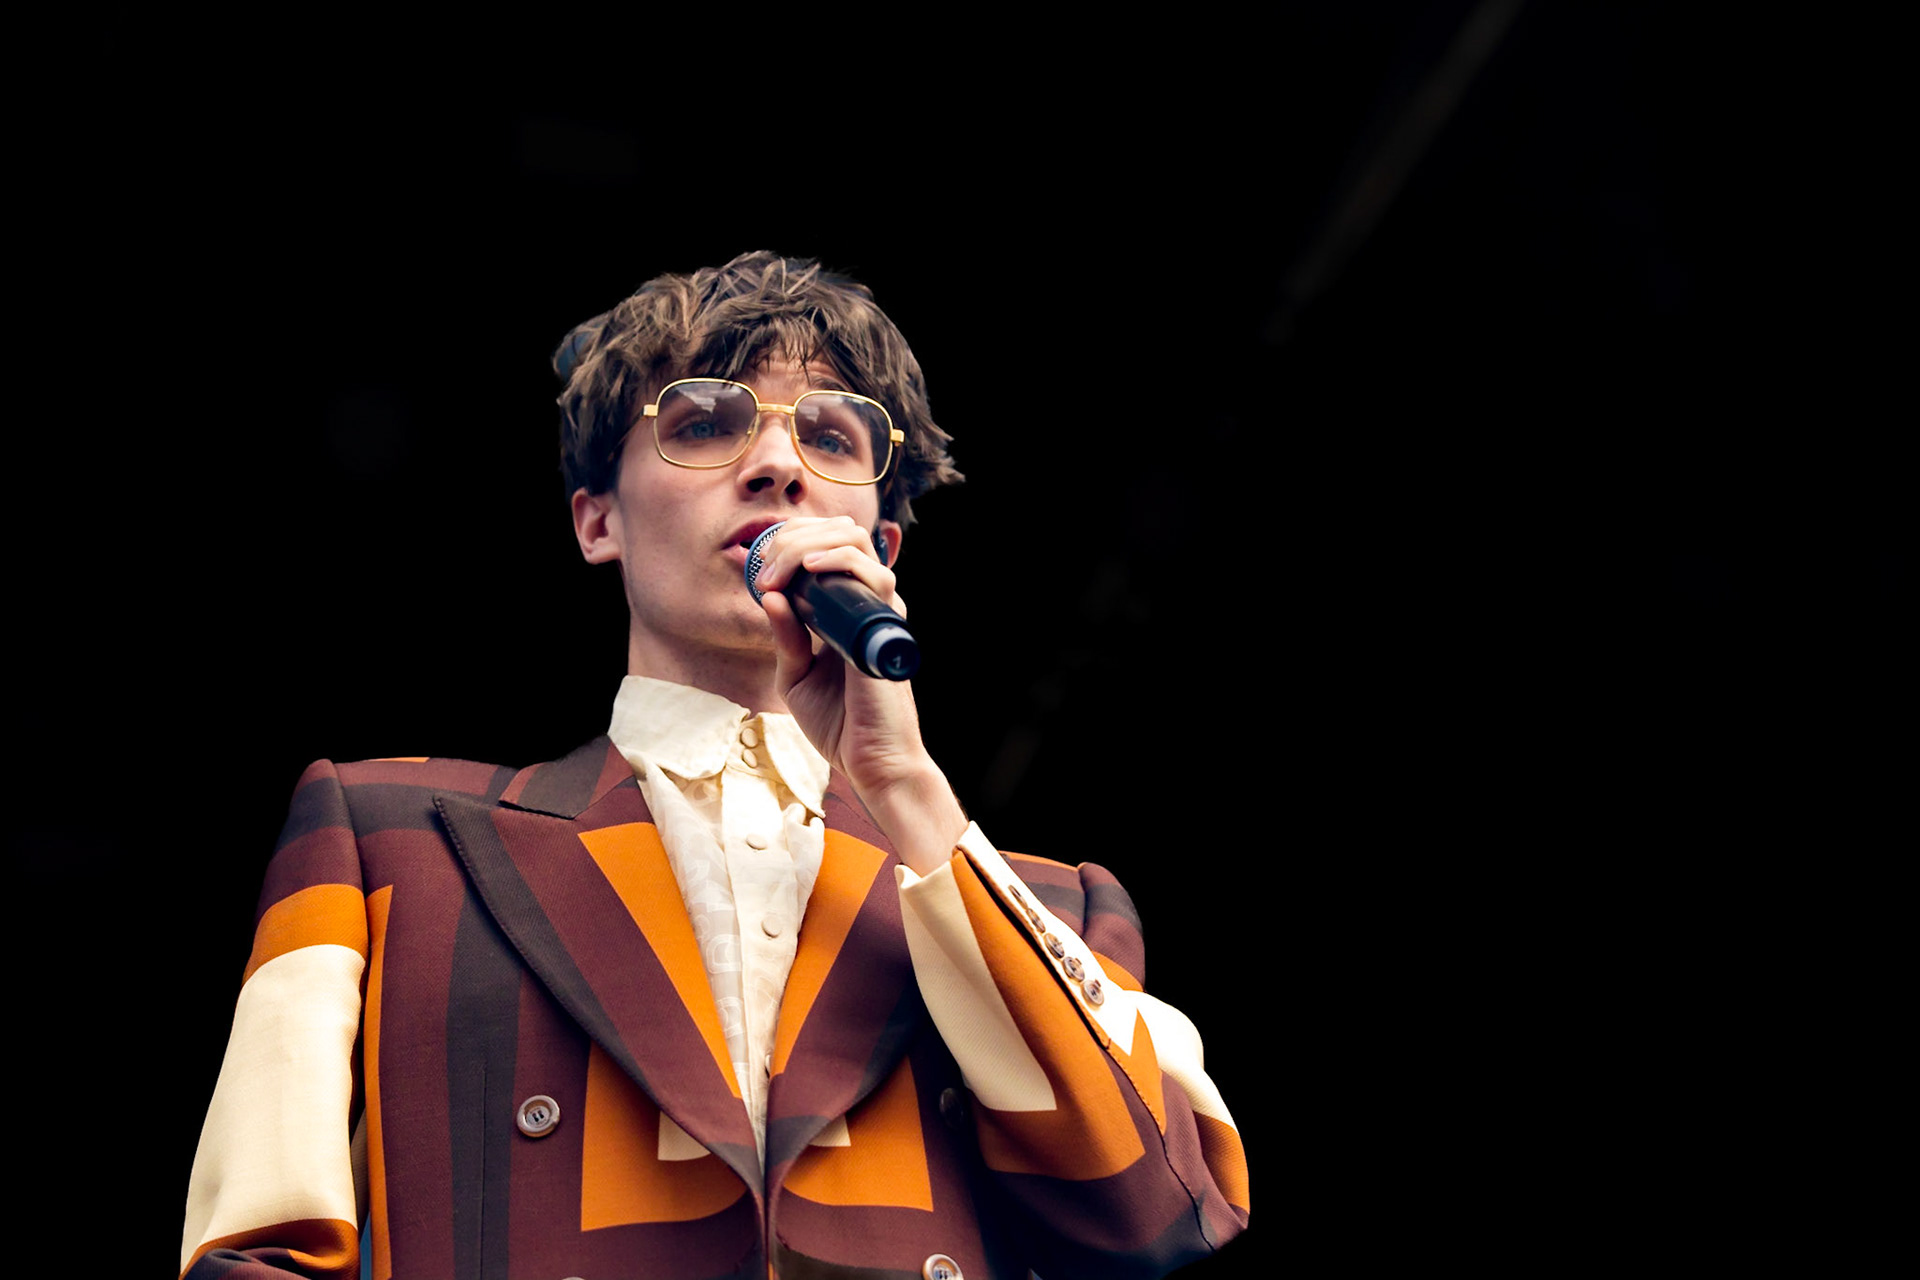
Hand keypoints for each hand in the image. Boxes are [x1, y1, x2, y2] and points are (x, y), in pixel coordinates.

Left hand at [754, 517, 966, 873]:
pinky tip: (811, 569)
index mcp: (845, 609)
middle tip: (763, 564)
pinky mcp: (887, 628)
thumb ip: (785, 636)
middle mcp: (866, 603)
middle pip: (840, 532)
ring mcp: (879, 611)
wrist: (868, 763)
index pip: (826, 544)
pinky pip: (876, 576)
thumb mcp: (794, 674)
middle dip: (793, 534)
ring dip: (809, 544)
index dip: (790, 538)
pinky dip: (841, 561)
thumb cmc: (837, 723)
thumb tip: (770, 595)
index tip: (757, 562)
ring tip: (779, 570)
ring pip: (856, 541)